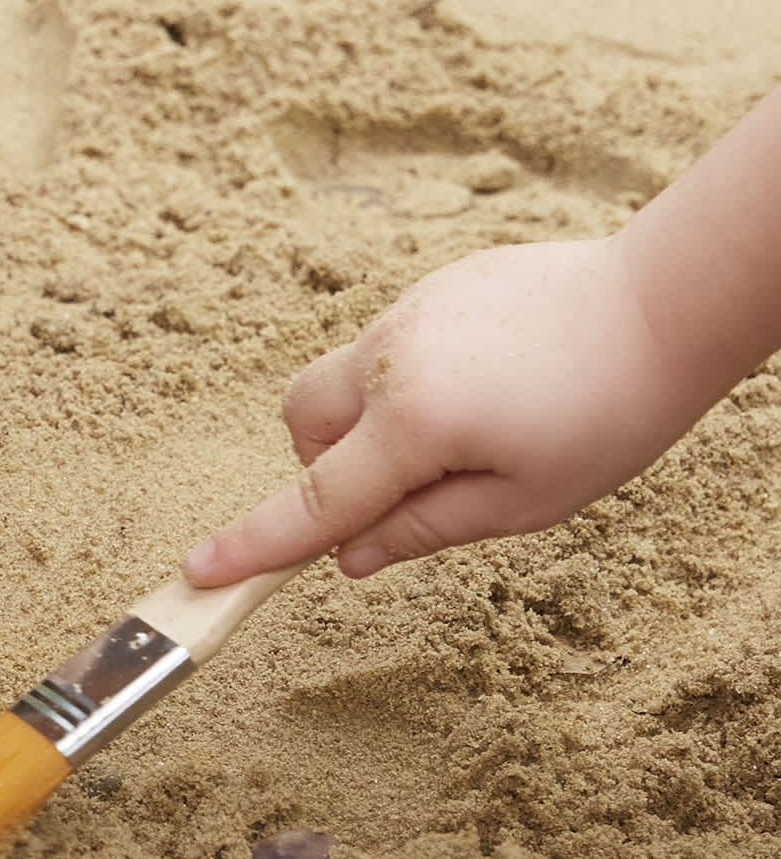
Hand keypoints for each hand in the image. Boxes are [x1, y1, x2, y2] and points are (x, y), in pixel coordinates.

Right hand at [182, 236, 708, 583]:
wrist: (658, 304)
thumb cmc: (607, 412)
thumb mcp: (525, 501)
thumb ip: (422, 529)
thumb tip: (348, 558)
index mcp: (415, 423)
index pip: (317, 501)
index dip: (255, 543)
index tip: (199, 569)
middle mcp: (389, 360)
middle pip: (301, 424)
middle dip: (324, 464)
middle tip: (403, 489)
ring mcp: (403, 314)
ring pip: (340, 383)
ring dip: (368, 423)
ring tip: (465, 431)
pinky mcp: (428, 290)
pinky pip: (385, 348)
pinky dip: (406, 383)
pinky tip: (488, 385)